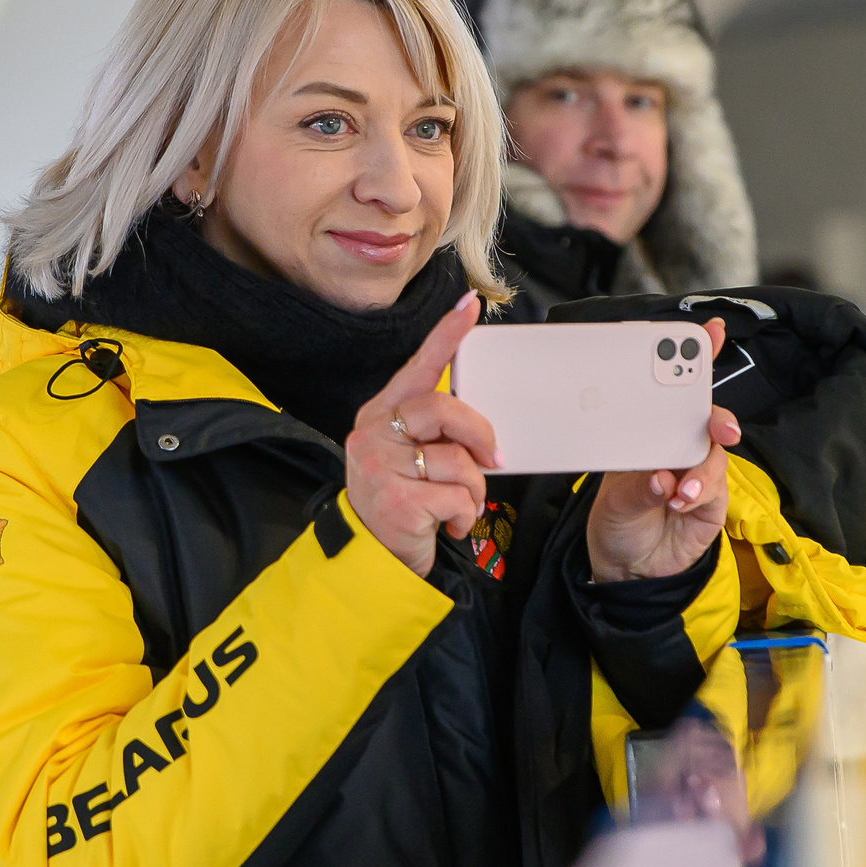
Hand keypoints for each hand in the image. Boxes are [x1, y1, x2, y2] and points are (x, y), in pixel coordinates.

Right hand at [347, 291, 499, 577]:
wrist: (371, 561)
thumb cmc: (400, 503)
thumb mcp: (408, 458)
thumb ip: (433, 433)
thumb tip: (481, 425)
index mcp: (379, 415)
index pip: (417, 367)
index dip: (446, 335)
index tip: (471, 306)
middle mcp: (372, 434)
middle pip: (445, 408)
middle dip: (479, 434)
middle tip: (494, 458)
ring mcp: (380, 468)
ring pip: (458, 460)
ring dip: (473, 490)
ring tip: (458, 507)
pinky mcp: (396, 502)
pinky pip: (457, 497)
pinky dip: (465, 515)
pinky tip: (449, 526)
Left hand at [585, 319, 740, 582]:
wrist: (626, 568)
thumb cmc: (617, 520)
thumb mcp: (614, 499)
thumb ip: (636, 485)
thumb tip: (659, 476)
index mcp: (651, 431)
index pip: (675, 390)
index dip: (697, 358)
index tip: (711, 332)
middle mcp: (678, 446)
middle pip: (706, 417)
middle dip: (715, 416)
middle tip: (717, 425)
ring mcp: (697, 472)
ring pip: (713, 455)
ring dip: (700, 469)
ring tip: (678, 488)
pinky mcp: (711, 501)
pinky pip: (713, 488)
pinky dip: (697, 492)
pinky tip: (677, 501)